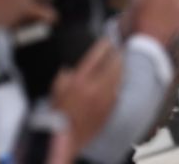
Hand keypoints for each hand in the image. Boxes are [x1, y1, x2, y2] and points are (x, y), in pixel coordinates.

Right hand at [50, 39, 122, 153]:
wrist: (66, 137)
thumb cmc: (58, 113)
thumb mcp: (56, 89)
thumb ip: (64, 76)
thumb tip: (70, 69)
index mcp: (80, 80)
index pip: (96, 56)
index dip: (103, 46)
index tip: (107, 40)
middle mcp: (95, 87)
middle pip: (113, 65)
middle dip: (117, 55)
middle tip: (118, 49)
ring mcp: (105, 98)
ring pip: (119, 77)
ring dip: (120, 67)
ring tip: (121, 61)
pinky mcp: (110, 108)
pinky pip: (118, 91)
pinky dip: (119, 83)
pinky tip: (118, 80)